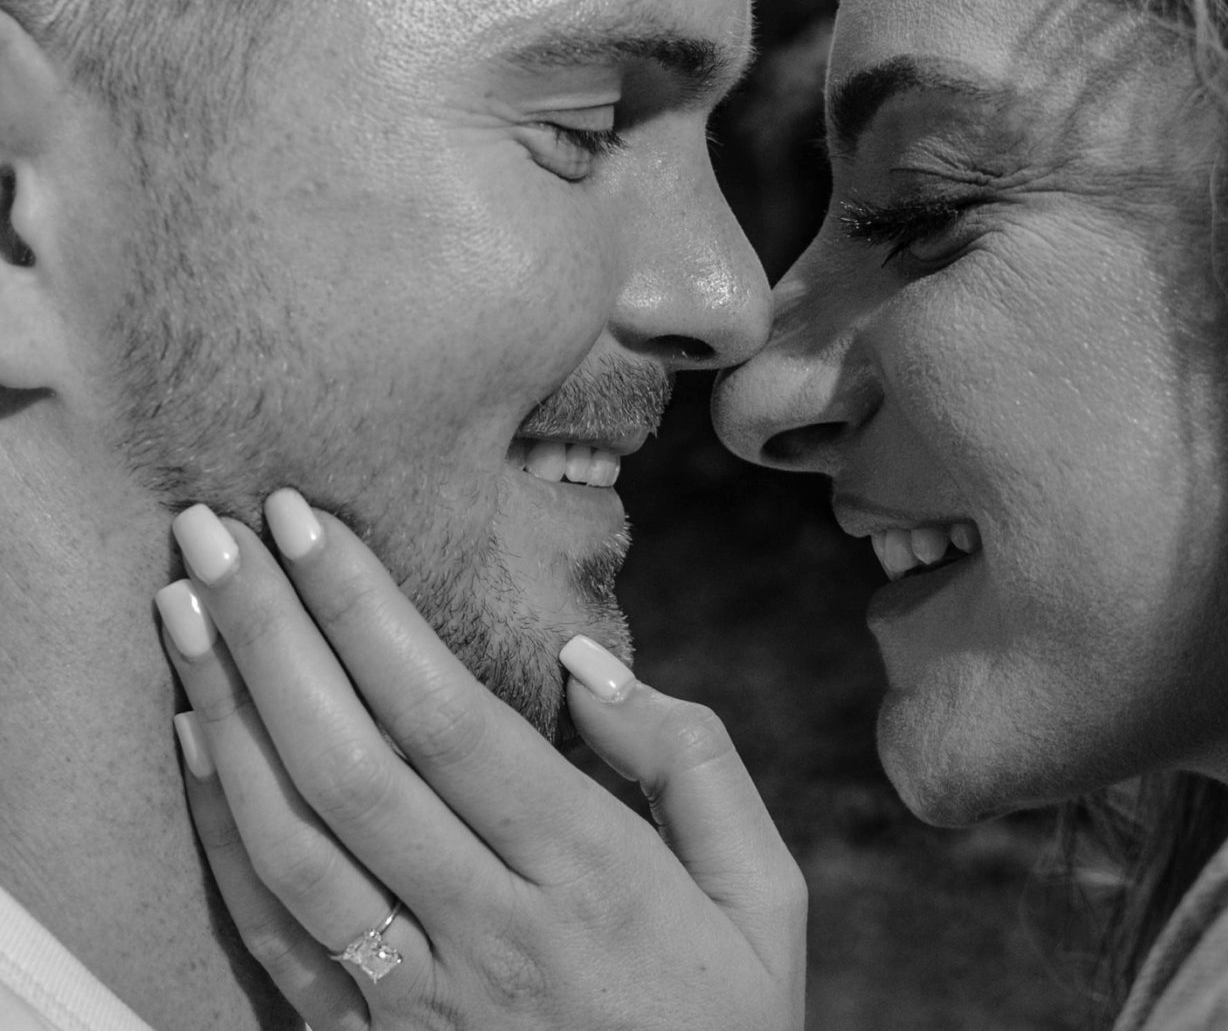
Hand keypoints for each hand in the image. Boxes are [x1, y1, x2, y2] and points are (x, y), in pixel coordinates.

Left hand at [156, 490, 806, 1030]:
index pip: (452, 721)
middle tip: (214, 528)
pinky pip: (274, 940)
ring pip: (294, 845)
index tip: (310, 525)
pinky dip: (221, 836)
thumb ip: (692, 765)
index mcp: (596, 878)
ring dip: (224, 717)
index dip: (368, 615)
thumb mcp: (766, 896)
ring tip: (182, 609)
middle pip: (353, 767)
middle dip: (272, 634)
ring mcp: (422, 1001)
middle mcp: (494, 933)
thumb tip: (585, 666)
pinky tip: (191, 745)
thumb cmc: (725, 1022)